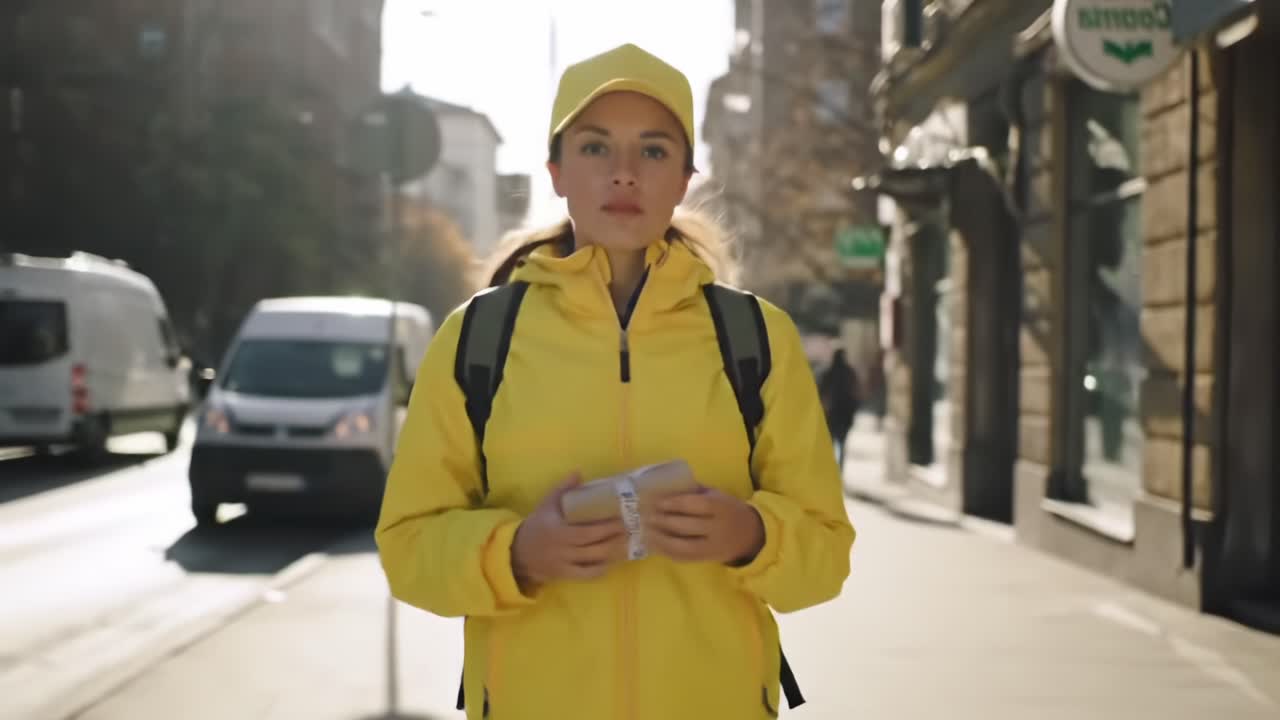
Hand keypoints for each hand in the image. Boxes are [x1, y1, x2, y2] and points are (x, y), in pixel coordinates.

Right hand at [510, 473, 628, 592]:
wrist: (517, 552)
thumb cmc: (536, 525)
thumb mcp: (546, 505)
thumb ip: (562, 489)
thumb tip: (578, 472)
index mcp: (558, 530)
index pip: (587, 531)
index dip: (606, 527)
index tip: (622, 518)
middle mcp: (562, 549)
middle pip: (594, 546)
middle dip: (614, 538)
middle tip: (632, 529)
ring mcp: (564, 563)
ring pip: (593, 560)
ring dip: (612, 553)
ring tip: (629, 543)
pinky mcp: (564, 575)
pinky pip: (586, 575)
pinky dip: (600, 570)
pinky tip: (612, 561)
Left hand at [644, 488, 765, 565]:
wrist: (750, 535)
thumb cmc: (727, 509)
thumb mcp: (717, 495)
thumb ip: (695, 491)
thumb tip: (665, 486)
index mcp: (721, 507)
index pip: (696, 505)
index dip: (675, 504)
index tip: (656, 502)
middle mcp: (718, 528)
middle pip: (687, 527)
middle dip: (663, 522)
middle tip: (645, 516)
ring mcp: (712, 547)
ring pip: (683, 547)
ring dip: (661, 540)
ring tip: (645, 532)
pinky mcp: (706, 559)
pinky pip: (684, 558)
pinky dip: (666, 552)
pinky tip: (653, 544)